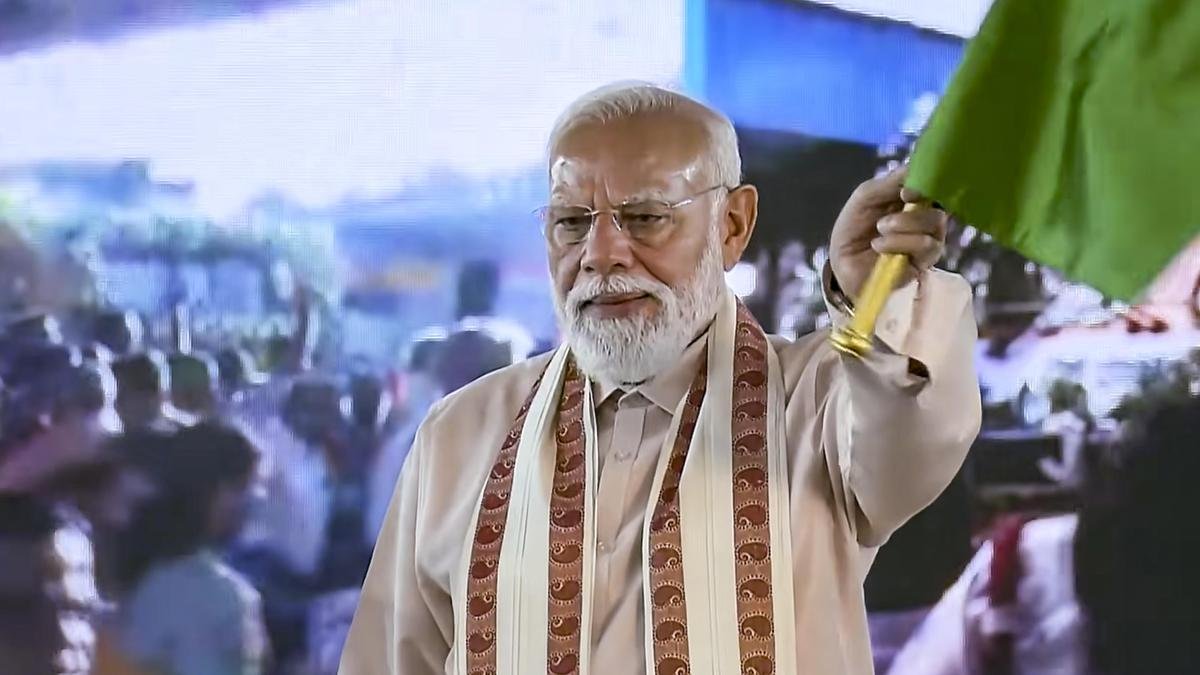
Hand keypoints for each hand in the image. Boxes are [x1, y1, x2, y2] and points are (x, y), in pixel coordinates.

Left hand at [829, 166, 948, 300]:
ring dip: (904, 226)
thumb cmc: (854, 227)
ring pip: (935, 223)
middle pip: (939, 204)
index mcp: (913, 197)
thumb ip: (890, 182)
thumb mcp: (866, 197)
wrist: (843, 263)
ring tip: (880, 231)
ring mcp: (929, 238)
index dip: (927, 183)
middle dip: (912, 210)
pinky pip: (927, 245)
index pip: (935, 183)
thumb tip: (915, 167)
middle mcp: (926, 216)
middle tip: (885, 220)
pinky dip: (899, 243)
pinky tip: (879, 246)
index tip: (906, 192)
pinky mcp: (926, 260)